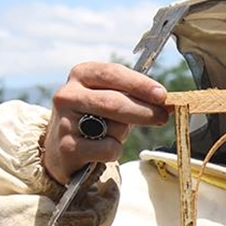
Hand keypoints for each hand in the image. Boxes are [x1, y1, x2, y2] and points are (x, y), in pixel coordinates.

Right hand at [43, 61, 168, 184]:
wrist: (60, 148)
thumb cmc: (93, 118)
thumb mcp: (106, 97)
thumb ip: (132, 95)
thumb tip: (164, 102)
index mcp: (81, 74)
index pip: (113, 74)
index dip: (139, 84)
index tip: (161, 95)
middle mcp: (68, 95)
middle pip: (114, 102)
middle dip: (144, 111)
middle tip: (162, 117)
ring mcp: (65, 121)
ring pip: (113, 126)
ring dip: (124, 133)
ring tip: (113, 133)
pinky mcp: (67, 147)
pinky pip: (108, 149)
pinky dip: (114, 150)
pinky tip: (103, 149)